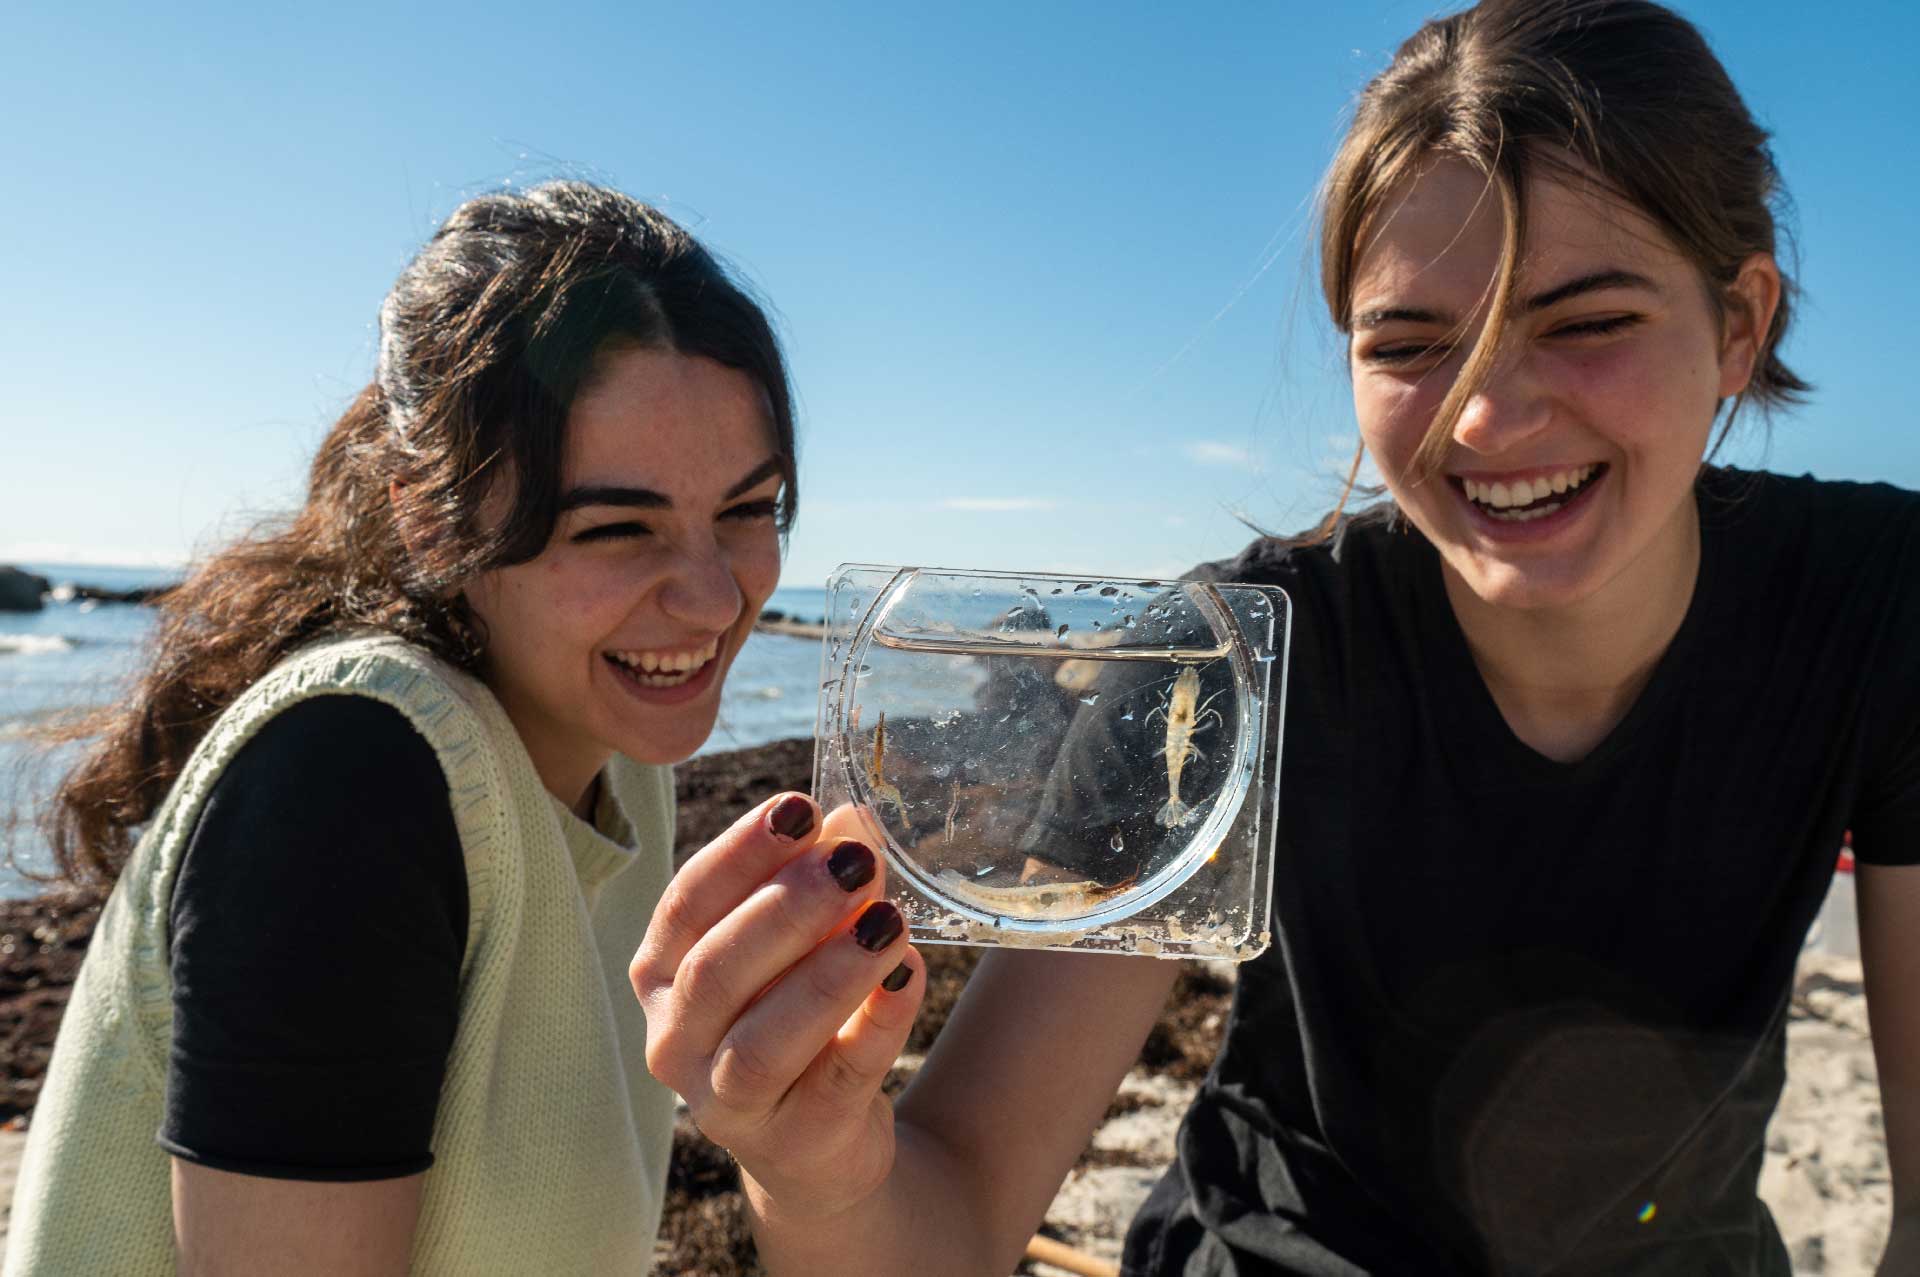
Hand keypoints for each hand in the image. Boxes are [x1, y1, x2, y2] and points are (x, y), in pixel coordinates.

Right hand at [630, 793, 923, 1217]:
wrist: (819, 1140)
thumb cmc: (794, 1016)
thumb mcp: (798, 946)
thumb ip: (820, 884)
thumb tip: (855, 820)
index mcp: (660, 974)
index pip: (686, 904)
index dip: (741, 853)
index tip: (798, 809)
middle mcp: (675, 1041)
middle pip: (716, 970)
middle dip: (788, 908)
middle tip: (854, 862)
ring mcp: (726, 1102)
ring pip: (764, 1041)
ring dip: (829, 974)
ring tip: (887, 921)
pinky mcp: (794, 1141)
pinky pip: (838, 1079)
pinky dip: (877, 1025)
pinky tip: (910, 976)